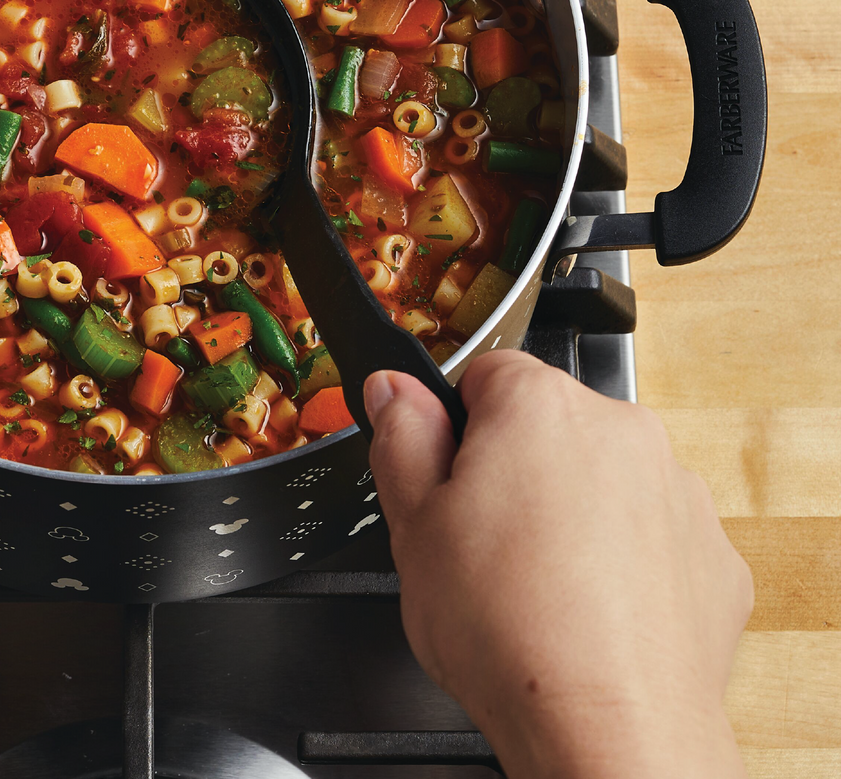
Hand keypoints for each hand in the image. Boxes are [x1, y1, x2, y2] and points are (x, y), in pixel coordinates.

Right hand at [365, 352, 751, 778]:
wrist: (608, 734)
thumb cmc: (509, 632)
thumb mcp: (412, 525)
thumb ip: (399, 438)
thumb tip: (395, 388)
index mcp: (540, 407)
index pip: (485, 374)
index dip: (454, 427)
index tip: (445, 477)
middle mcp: (620, 431)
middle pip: (548, 425)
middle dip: (514, 469)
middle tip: (480, 540)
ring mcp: (677, 492)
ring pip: (602, 479)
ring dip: (572, 512)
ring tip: (536, 586)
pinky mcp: (713, 555)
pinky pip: (653, 536)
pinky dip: (624, 562)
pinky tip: (588, 611)